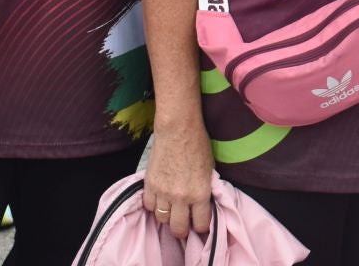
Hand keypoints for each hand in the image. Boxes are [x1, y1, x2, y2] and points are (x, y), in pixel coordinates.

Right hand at [143, 119, 214, 239]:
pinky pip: (149, 206)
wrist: (178, 129)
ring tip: (171, 210)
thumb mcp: (209, 170)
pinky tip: (159, 199)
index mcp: (200, 194)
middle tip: (183, 225)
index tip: (199, 225)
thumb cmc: (198, 145)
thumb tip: (202, 204)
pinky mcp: (149, 185)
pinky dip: (154, 205)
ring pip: (162, 219)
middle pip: (178, 228)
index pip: (201, 224)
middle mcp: (182, 198)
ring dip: (167, 217)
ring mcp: (163, 193)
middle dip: (182, 230)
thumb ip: (205, 190)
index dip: (201, 228)